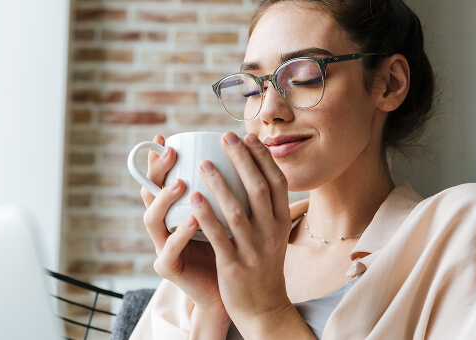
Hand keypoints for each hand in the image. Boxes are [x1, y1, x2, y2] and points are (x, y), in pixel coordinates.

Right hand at [139, 135, 227, 314]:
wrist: (233, 294)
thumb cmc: (233, 249)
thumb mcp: (231, 215)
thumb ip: (229, 191)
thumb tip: (245, 154)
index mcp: (176, 211)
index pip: (161, 181)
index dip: (158, 160)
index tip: (165, 138)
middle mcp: (164, 226)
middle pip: (149, 194)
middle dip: (157, 171)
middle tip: (171, 153)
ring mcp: (163, 247)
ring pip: (152, 220)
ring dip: (164, 199)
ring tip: (182, 183)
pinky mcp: (169, 268)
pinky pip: (170, 249)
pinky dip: (181, 234)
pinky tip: (193, 220)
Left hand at [192, 132, 295, 333]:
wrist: (263, 307)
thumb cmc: (262, 265)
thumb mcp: (273, 234)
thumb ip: (266, 207)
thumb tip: (254, 172)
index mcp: (281, 222)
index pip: (277, 182)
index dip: (263, 157)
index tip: (247, 136)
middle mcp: (271, 233)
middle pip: (259, 189)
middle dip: (242, 159)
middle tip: (225, 137)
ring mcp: (254, 250)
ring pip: (237, 210)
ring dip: (220, 183)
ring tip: (204, 162)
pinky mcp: (234, 266)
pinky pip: (219, 237)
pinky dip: (206, 216)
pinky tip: (194, 197)